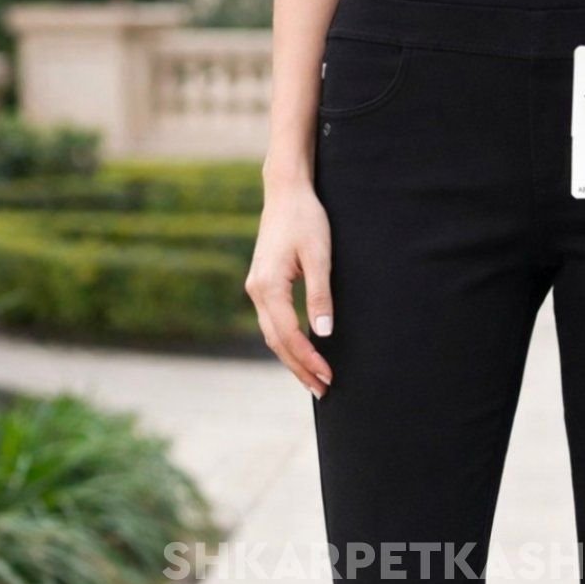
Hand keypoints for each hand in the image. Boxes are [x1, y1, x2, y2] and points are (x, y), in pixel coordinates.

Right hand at [245, 180, 333, 397]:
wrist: (286, 192)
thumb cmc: (306, 219)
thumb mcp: (320, 256)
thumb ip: (320, 296)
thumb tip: (323, 333)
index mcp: (269, 286)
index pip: (288, 335)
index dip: (308, 359)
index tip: (328, 376)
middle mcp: (257, 291)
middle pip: (277, 342)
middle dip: (300, 368)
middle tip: (323, 390)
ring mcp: (256, 288)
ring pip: (272, 335)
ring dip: (292, 359)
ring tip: (313, 380)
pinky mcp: (262, 285)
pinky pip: (272, 323)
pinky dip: (286, 342)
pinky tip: (301, 353)